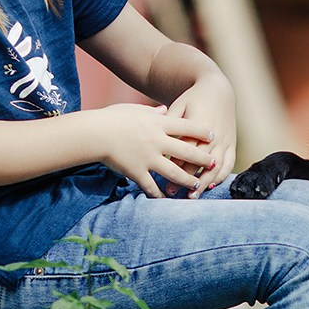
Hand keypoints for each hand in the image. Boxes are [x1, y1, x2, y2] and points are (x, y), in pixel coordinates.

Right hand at [89, 103, 214, 198]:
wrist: (94, 133)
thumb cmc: (111, 118)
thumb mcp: (134, 110)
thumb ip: (153, 112)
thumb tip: (166, 109)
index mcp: (158, 123)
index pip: (187, 126)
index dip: (202, 131)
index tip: (213, 135)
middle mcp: (157, 141)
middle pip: (187, 151)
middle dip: (202, 158)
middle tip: (214, 163)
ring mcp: (148, 157)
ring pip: (174, 172)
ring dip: (187, 180)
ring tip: (196, 185)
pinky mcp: (137, 171)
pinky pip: (151, 186)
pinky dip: (159, 194)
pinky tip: (166, 199)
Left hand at [169, 74, 236, 195]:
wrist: (218, 90)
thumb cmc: (193, 99)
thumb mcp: (178, 106)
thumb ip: (168, 122)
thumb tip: (153, 137)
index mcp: (199, 125)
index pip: (186, 151)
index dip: (175, 166)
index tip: (162, 179)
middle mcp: (214, 135)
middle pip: (200, 162)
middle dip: (187, 179)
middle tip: (172, 192)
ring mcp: (225, 140)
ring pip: (216, 166)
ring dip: (205, 183)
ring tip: (192, 196)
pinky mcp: (232, 144)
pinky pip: (229, 163)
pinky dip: (221, 176)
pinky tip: (211, 186)